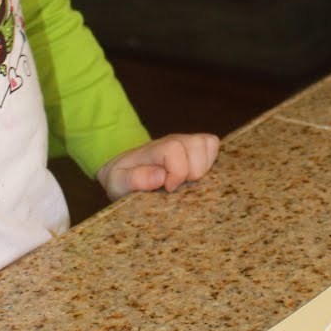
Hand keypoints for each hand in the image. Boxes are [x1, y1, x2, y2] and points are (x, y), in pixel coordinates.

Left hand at [96, 132, 218, 199]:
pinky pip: (213, 146)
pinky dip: (210, 162)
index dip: (177, 172)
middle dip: (193, 172)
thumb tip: (160, 176)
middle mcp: (172, 142)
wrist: (124, 174)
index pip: (174, 149)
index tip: (168, 188)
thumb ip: (134, 179)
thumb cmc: (122, 180)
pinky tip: (196, 176)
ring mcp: (185, 143)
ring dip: (203, 167)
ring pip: (208, 144)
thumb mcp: (117, 183)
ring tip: (188, 181)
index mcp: (153, 149)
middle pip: (197, 145)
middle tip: (178, 186)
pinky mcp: (196, 148)